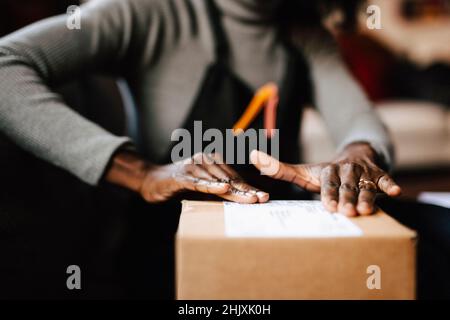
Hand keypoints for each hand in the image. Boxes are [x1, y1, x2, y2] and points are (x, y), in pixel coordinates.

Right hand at [106, 151, 268, 203]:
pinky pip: (199, 182)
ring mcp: (193, 167)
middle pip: (229, 178)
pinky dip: (212, 186)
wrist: (151, 180)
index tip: (263, 196)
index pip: (233, 176)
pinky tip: (224, 189)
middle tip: (262, 199)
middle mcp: (204, 160)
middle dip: (246, 190)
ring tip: (250, 199)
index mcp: (211, 161)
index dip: (248, 186)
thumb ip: (218, 189)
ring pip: (217, 180)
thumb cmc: (179, 185)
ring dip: (235, 191)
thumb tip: (239, 198)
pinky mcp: (181, 176)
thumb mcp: (202, 186)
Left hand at [250, 143, 400, 215]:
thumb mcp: (303, 171)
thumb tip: (252, 156)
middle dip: (347, 198)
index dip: (328, 194)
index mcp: (328, 170)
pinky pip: (386, 178)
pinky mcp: (379, 174)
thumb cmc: (325, 172)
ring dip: (368, 196)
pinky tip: (397, 191)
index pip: (327, 183)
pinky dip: (390, 184)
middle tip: (348, 212)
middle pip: (347, 185)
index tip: (328, 207)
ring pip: (366, 185)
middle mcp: (346, 170)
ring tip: (367, 210)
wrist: (353, 157)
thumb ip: (279, 168)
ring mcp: (364, 172)